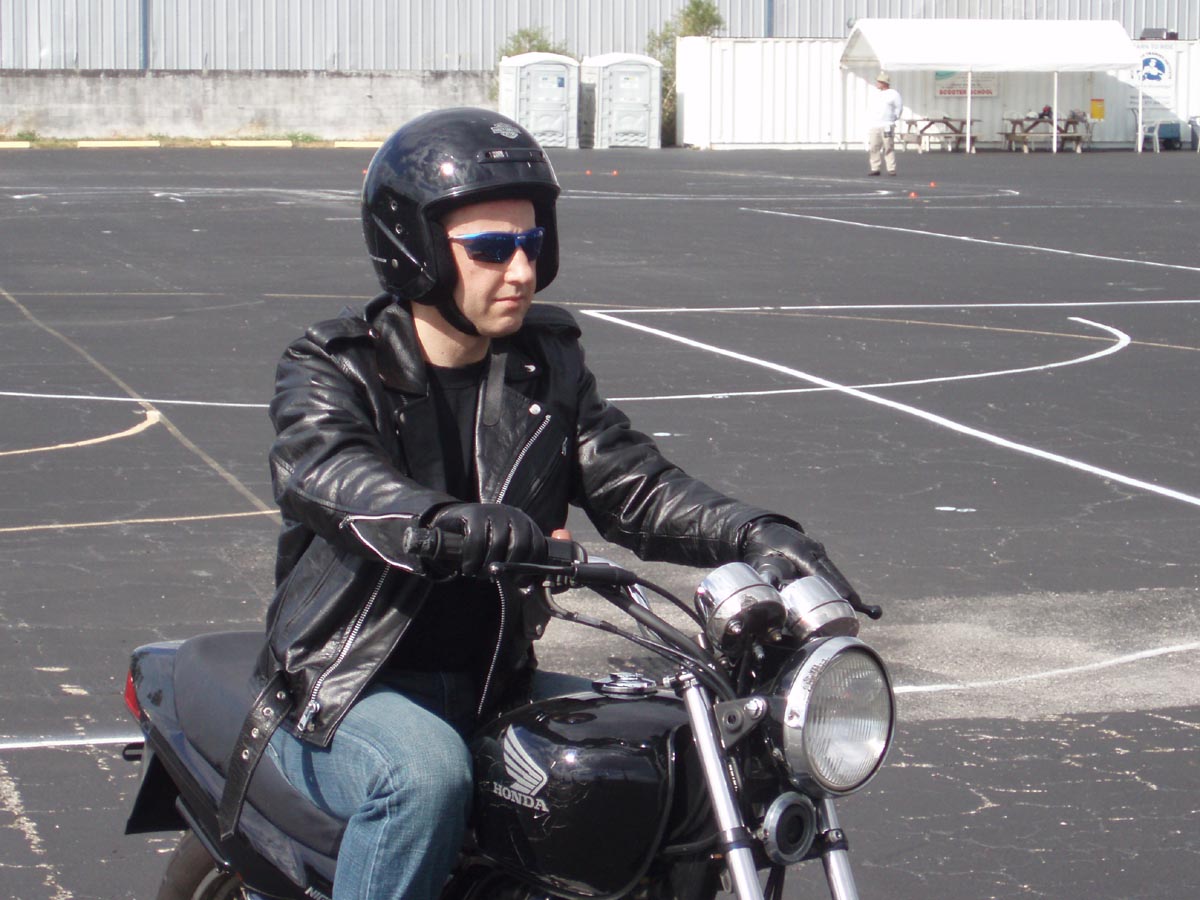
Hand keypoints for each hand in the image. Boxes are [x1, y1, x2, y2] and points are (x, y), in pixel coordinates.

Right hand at [428, 503, 546, 576]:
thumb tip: (526, 590)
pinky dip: (472, 559)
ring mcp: (494, 511)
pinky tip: (468, 567)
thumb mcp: (503, 552)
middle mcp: (513, 515)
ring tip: (478, 572)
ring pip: (498, 544)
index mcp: (526, 525)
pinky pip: (477, 540)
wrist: (453, 523)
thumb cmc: (483, 544)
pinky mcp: (474, 513)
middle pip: (519, 546)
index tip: (518, 583)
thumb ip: (516, 566)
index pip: (537, 547)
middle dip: (507, 568)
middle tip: (494, 577)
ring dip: (487, 565)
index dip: (529, 568)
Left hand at [740, 519, 860, 603]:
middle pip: (834, 574)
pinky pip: (831, 571)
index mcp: (800, 551)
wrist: (762, 528)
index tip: (848, 600)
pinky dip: (838, 583)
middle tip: (859, 608)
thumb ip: (768, 577)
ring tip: (858, 606)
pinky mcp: (818, 554)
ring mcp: (818, 551)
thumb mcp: (758, 562)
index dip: (835, 586)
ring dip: (844, 588)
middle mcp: (814, 549)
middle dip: (846, 591)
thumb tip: (775, 594)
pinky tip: (846, 597)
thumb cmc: (759, 547)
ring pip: (834, 572)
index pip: (821, 572)